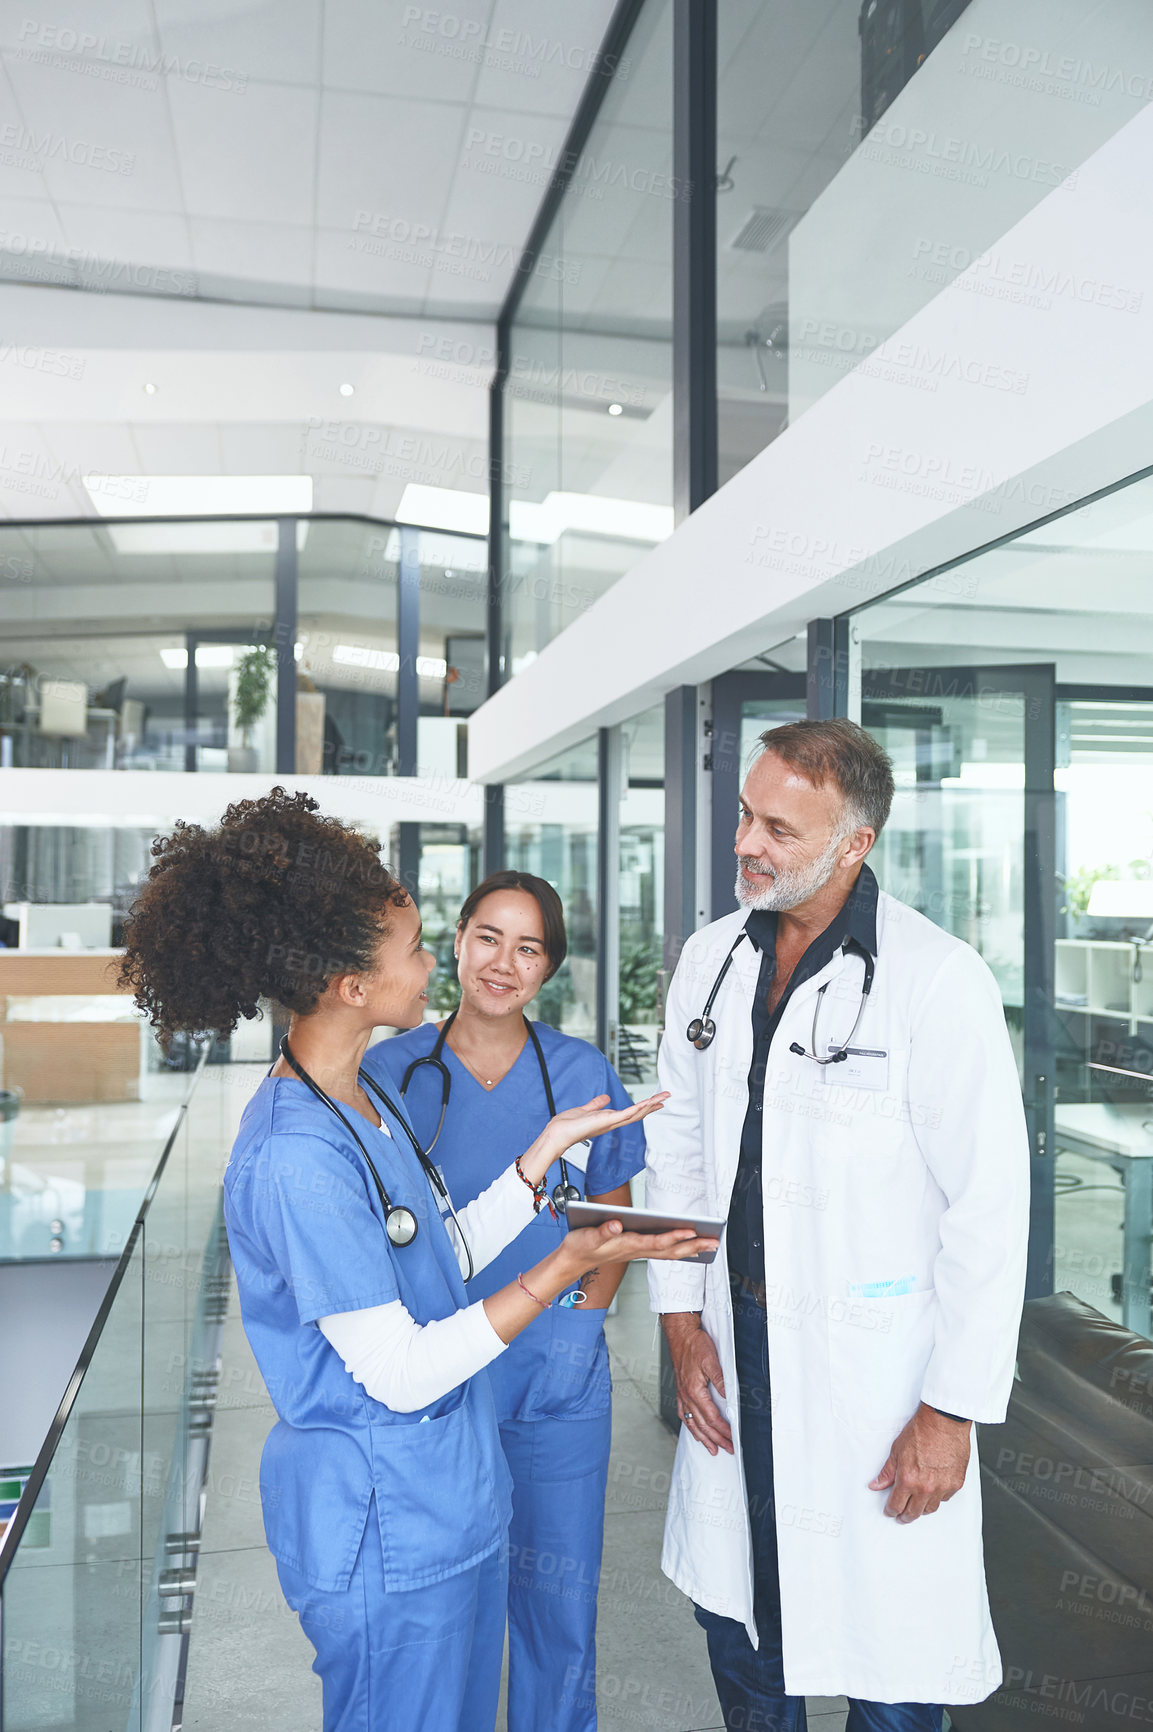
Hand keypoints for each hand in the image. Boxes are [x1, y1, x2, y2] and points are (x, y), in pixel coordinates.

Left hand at [536, 1091, 668, 1165]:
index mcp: (607, 1120)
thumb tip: (605, 1097)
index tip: (655, 1101)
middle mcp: (611, 1123)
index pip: (630, 1113)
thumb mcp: (585, 1110)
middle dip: (652, 1106)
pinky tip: (649, 1103)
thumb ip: (596, 1104)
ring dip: (650, 1105)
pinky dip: (639, 1108)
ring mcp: (611, 1123)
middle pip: (637, 1113)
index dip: (643, 1107)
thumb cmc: (567, 1126)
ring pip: (636, 1113)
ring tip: (664, 1097)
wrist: (557, 1134)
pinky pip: (627, 1114)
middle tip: (666, 1097)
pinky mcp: (607, 1121)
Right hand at [561, 1219, 717, 1276]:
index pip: (655, 1242)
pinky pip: (662, 1252)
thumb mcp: (587, 1237)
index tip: (691, 1232)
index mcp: (627, 1245)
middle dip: (692, 1246)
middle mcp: (635, 1250)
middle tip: (713, 1242)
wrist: (573, 1261)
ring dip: (690, 1249)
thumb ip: (603, 1231)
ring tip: (708, 1245)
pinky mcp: (636, 1250)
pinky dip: (677, 1250)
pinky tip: (687, 1248)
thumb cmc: (581, 1247)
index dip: (674, 1237)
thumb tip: (616, 1223)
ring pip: (668, 1252)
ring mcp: (637, 1251)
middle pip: (669, 1250)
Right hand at [663, 1314, 732, 1456]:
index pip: (712, 1417)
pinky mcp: (680, 1391)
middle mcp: (686, 1396)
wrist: (680, 1334)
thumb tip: (730, 1397)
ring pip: (692, 1423)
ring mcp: (682, 1394)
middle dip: (716, 1439)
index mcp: (694, 1390)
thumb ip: (721, 1379)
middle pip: (702, 1425)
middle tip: (727, 1448)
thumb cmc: (694, 1344)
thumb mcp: (711, 1360)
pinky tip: (694, 1430)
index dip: (723, 1430)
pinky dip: (690, 1426)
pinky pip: (684, 1414)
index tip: (733, 1438)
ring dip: (703, 1437)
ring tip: (711, 1448)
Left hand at [870, 1402, 970, 1521]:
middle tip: (902, 1515)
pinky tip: (933, 1492)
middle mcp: (926, 1487)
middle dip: (905, 1516)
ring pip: (930, 1508)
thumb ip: (887, 1472)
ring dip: (922, 1509)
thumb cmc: (922, 1431)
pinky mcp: (956, 1483)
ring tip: (916, 1505)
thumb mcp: (897, 1450)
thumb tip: (876, 1485)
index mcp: (908, 1479)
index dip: (891, 1510)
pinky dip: (938, 1497)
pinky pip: (945, 1498)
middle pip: (914, 1512)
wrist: (944, 1421)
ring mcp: (942, 1487)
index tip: (890, 1510)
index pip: (896, 1505)